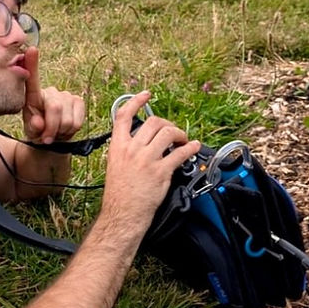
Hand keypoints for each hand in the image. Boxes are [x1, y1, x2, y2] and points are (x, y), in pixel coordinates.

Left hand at [22, 47, 85, 143]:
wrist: (53, 139)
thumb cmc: (38, 131)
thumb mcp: (31, 130)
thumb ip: (32, 127)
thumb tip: (38, 123)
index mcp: (34, 96)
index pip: (32, 80)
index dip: (32, 64)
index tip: (32, 49)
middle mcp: (51, 92)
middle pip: (55, 108)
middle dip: (51, 128)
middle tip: (46, 138)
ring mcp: (66, 95)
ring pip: (67, 118)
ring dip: (61, 131)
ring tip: (55, 132)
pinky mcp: (79, 101)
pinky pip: (78, 120)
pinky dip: (71, 130)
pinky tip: (65, 129)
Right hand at [100, 91, 200, 229]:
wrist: (123, 213)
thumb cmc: (119, 194)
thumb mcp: (115, 165)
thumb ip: (126, 150)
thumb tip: (140, 141)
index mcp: (118, 146)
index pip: (124, 116)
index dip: (136, 101)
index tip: (146, 94)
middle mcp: (132, 149)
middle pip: (152, 122)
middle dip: (166, 123)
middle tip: (172, 131)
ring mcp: (146, 159)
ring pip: (167, 133)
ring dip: (180, 134)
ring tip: (184, 140)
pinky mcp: (161, 171)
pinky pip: (180, 154)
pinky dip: (190, 148)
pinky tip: (193, 148)